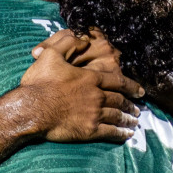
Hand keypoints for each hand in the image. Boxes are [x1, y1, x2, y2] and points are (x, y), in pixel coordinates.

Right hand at [18, 32, 142, 142]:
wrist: (31, 109)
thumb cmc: (39, 83)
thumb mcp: (50, 54)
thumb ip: (67, 43)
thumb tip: (82, 38)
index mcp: (90, 78)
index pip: (118, 81)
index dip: (131, 86)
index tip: (141, 91)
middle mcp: (97, 96)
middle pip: (119, 100)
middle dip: (130, 105)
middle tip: (138, 109)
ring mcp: (94, 114)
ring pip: (117, 116)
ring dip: (128, 119)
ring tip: (134, 121)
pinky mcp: (89, 130)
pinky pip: (110, 131)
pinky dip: (120, 133)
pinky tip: (126, 134)